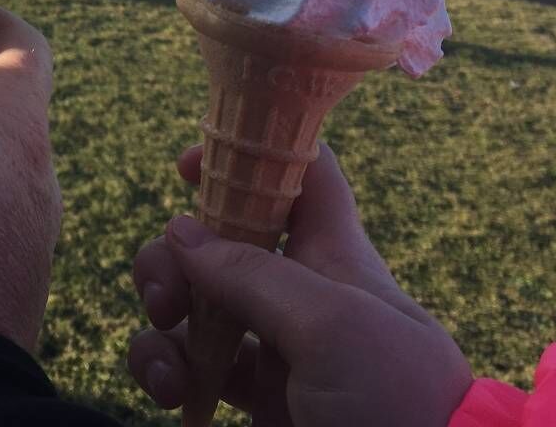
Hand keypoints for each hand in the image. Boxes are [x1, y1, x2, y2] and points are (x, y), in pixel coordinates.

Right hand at [128, 143, 471, 426]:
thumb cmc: (396, 400)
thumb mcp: (330, 324)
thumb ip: (251, 272)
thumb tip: (178, 230)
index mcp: (332, 255)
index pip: (297, 175)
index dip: (247, 155)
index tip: (187, 167)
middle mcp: (297, 293)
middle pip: (217, 238)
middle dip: (173, 255)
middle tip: (167, 296)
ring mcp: (272, 346)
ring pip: (192, 301)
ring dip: (160, 317)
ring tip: (168, 364)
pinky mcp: (253, 399)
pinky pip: (188, 363)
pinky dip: (164, 367)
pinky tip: (172, 390)